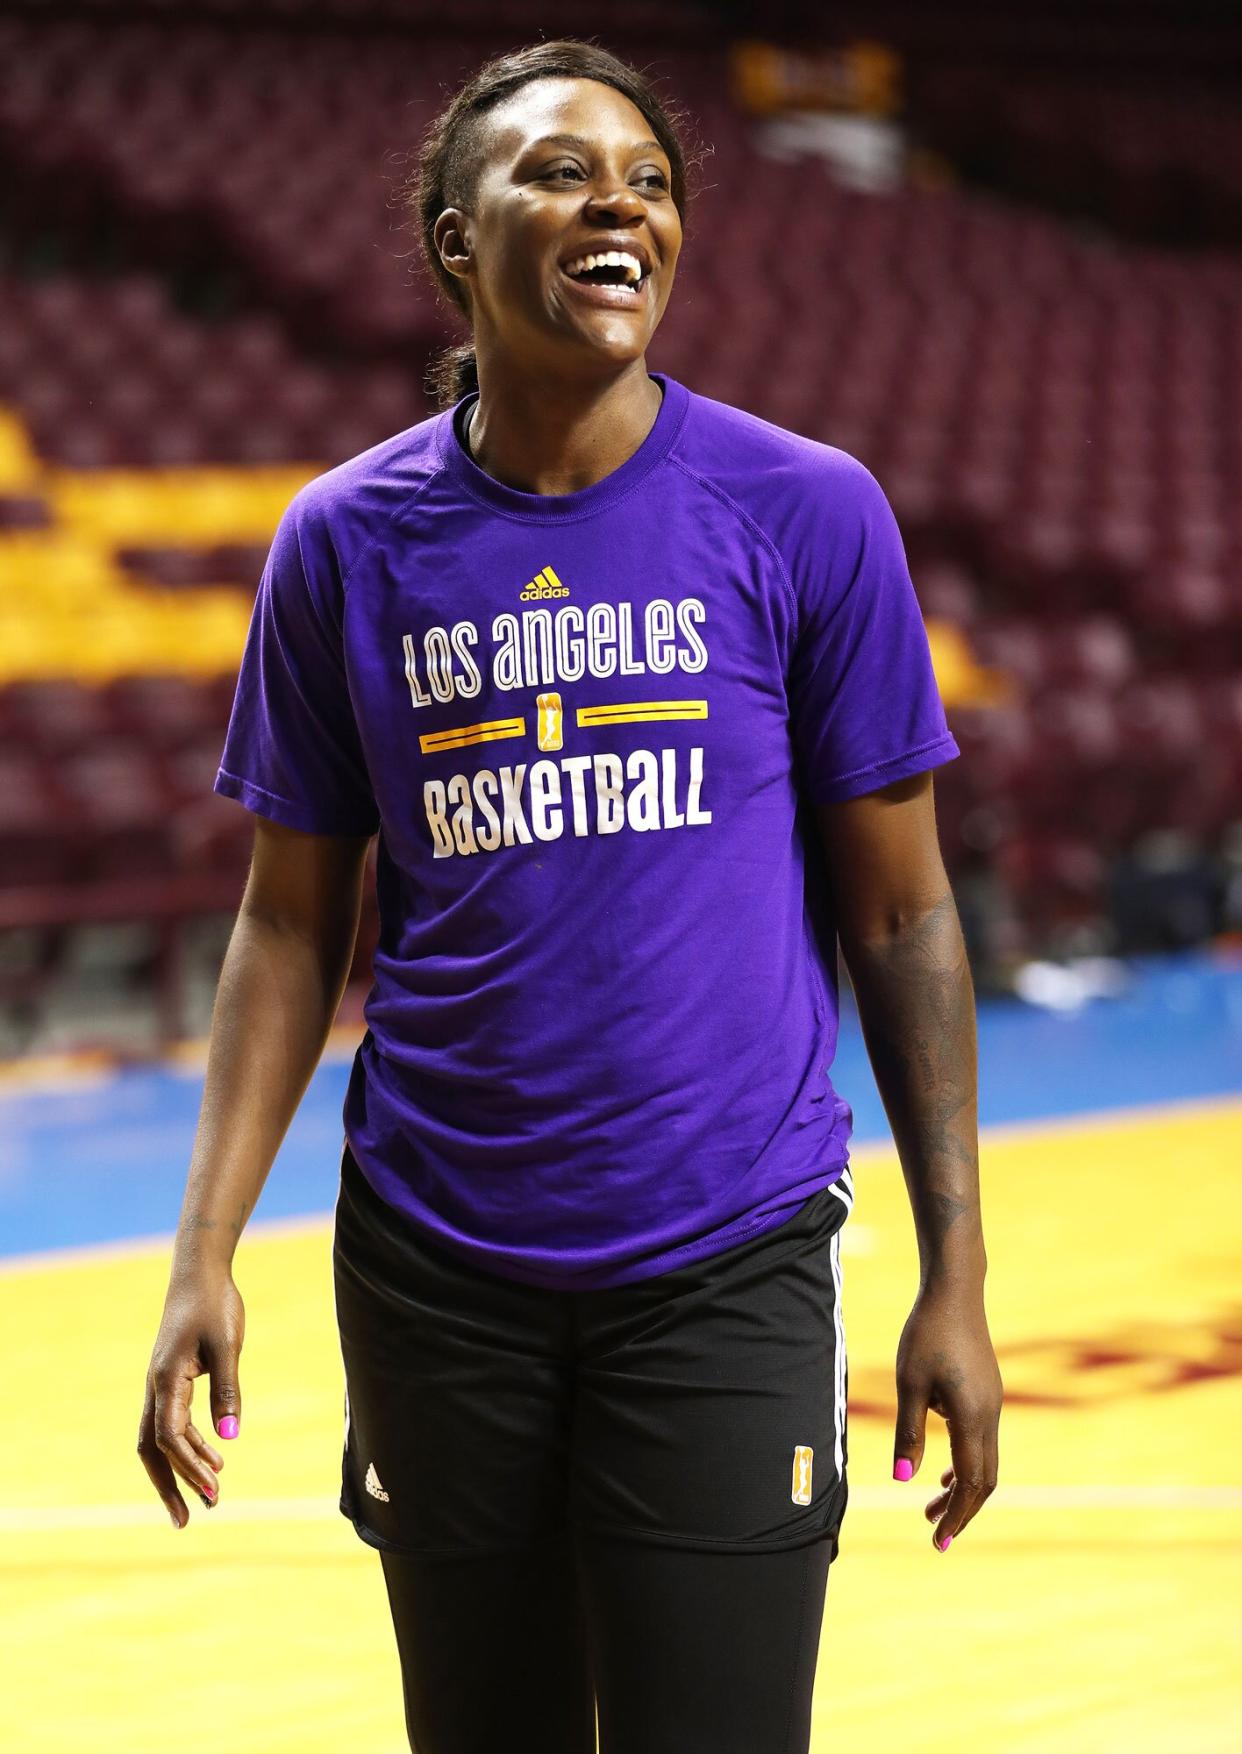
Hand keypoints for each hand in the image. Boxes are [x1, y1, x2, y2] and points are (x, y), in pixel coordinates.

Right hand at [138, 1269, 245, 1528]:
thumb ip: (228, 1390)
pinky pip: (173, 1422)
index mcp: (166, 1380)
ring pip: (160, 1439)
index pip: (169, 1436)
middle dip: (169, 1485)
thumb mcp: (227, 1345)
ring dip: (182, 1468)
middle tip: (188, 1521)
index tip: (214, 1487)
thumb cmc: (214, 1305)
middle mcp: (156, 1387)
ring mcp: (161, 1385)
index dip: (188, 1465)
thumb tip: (230, 1438)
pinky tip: (215, 1455)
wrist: (199, 1274)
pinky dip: (190, 1444)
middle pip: (152, 1449)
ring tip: (211, 1495)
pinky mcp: (172, 1380)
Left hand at [891, 1283, 1002, 1550]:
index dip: (956, 1515)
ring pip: (984, 1460)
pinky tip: (941, 1467)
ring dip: (960, 1487)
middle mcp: (990, 1415)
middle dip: (961, 1510)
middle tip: (935, 1535)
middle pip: (984, 1479)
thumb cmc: (927, 1333)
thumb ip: (908, 1432)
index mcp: (973, 1418)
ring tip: (931, 1505)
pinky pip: (982, 1441)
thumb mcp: (909, 1384)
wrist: (954, 1291)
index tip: (939, 1543)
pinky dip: (964, 1462)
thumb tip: (902, 1480)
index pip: (970, 1482)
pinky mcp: (987, 1392)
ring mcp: (992, 1403)